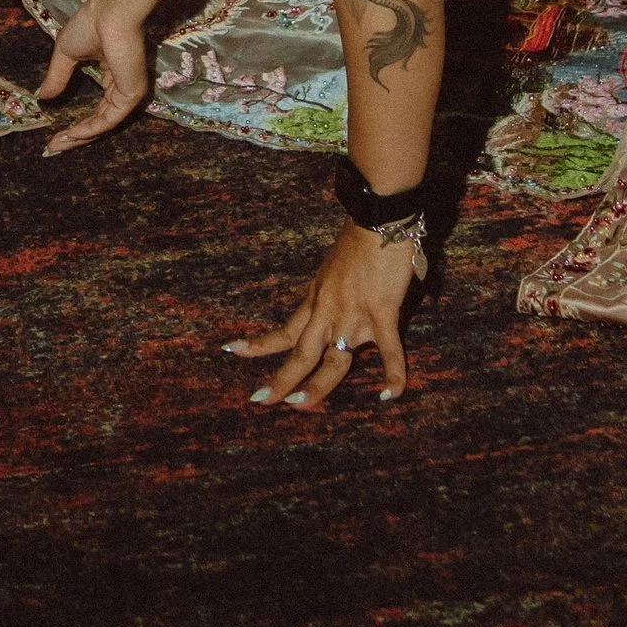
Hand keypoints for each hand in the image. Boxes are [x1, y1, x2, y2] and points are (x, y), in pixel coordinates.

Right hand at [36, 0, 150, 155]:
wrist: (109, 14)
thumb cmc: (90, 25)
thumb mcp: (65, 54)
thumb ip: (57, 77)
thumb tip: (42, 98)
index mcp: (109, 75)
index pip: (95, 108)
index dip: (75, 122)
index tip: (52, 134)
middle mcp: (119, 86)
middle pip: (97, 121)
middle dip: (74, 136)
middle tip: (52, 147)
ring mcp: (126, 92)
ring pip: (102, 124)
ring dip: (79, 137)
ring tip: (57, 145)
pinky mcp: (131, 94)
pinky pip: (109, 119)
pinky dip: (90, 129)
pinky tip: (72, 134)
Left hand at [224, 219, 416, 409]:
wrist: (377, 220)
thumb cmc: (359, 240)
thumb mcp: (332, 269)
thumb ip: (333, 292)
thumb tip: (341, 303)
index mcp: (316, 300)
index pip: (285, 331)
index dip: (261, 344)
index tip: (234, 351)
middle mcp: (328, 312)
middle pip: (300, 354)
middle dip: (280, 379)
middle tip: (260, 400)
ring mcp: (353, 315)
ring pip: (334, 362)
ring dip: (317, 387)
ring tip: (300, 405)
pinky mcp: (381, 313)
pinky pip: (389, 352)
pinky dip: (393, 376)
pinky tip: (390, 396)